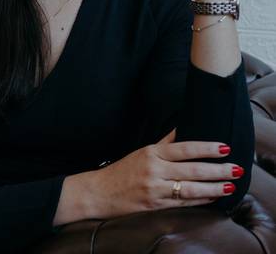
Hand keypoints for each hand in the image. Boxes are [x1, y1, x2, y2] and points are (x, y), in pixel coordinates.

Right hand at [88, 128, 242, 219]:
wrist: (100, 191)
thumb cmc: (123, 170)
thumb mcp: (142, 151)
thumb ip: (164, 143)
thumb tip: (182, 129)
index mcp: (152, 153)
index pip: (184, 149)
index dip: (205, 148)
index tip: (223, 148)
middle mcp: (154, 170)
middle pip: (191, 170)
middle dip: (216, 169)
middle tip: (236, 168)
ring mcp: (155, 189)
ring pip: (190, 189)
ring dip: (213, 187)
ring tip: (229, 185)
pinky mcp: (155, 206)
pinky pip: (182, 203)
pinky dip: (199, 200)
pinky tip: (212, 197)